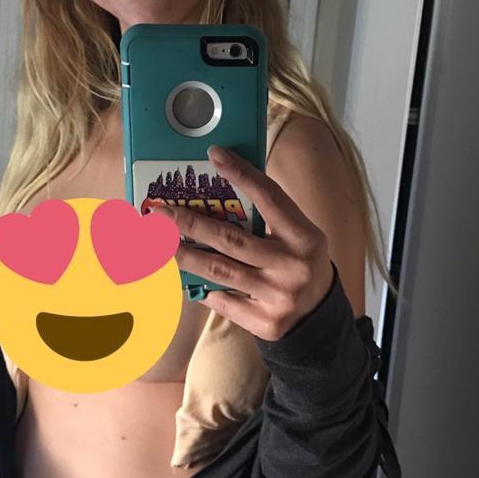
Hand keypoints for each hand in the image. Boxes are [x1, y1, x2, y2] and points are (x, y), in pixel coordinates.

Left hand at [150, 145, 333, 340]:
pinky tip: (181, 274)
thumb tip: (221, 186)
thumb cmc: (299, 264)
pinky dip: (201, 287)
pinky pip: (222, 301)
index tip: (215, 155)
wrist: (319, 318)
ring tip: (158, 242)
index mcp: (304, 237)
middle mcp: (291, 266)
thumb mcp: (297, 235)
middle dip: (191, 224)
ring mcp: (277, 296)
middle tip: (160, 212)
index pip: (270, 198)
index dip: (242, 175)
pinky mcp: (264, 322)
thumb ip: (268, 216)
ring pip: (219, 271)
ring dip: (184, 255)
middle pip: (232, 239)